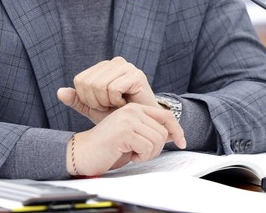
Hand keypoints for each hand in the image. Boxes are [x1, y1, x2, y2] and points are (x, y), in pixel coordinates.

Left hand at [57, 57, 156, 123]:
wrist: (142, 124)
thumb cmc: (118, 115)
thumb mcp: (93, 109)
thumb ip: (77, 101)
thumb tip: (59, 92)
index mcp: (102, 67)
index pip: (80, 80)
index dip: (87, 99)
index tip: (101, 105)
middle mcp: (114, 62)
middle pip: (89, 83)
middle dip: (96, 102)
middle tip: (110, 107)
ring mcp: (126, 67)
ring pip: (100, 85)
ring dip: (106, 103)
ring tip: (117, 105)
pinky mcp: (136, 75)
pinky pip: (113, 88)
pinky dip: (116, 101)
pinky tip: (125, 104)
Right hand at [67, 103, 185, 176]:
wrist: (83, 153)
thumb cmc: (107, 148)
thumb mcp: (133, 137)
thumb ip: (150, 132)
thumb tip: (173, 134)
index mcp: (134, 108)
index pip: (166, 115)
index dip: (177, 130)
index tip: (182, 143)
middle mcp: (131, 110)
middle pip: (163, 131)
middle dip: (155, 149)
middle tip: (139, 154)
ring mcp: (127, 119)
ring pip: (157, 139)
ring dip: (148, 154)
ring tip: (132, 154)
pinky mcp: (124, 131)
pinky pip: (147, 147)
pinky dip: (140, 157)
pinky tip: (128, 155)